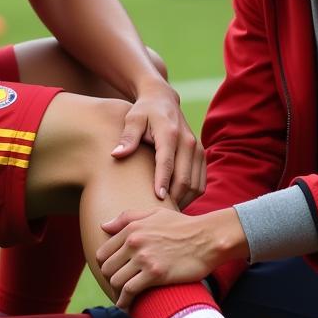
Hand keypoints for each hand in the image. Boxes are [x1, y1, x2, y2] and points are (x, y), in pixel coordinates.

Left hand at [97, 208, 244, 308]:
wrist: (207, 238)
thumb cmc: (183, 226)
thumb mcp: (154, 214)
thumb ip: (127, 218)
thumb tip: (103, 226)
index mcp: (132, 228)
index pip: (103, 252)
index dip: (105, 266)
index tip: (113, 273)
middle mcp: (135, 242)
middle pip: (107, 268)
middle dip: (110, 280)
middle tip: (118, 287)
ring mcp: (144, 258)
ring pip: (116, 281)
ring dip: (117, 292)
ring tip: (123, 297)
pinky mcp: (155, 274)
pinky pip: (130, 291)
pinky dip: (125, 301)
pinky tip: (127, 305)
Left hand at [111, 80, 203, 206]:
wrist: (163, 101)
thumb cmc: (144, 112)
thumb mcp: (132, 119)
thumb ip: (127, 137)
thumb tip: (117, 154)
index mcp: (170, 133)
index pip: (167, 162)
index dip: (163, 182)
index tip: (158, 200)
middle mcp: (188, 142)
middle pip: (184, 178)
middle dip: (173, 198)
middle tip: (157, 216)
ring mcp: (197, 149)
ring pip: (195, 184)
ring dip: (183, 200)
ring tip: (165, 215)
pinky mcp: (201, 155)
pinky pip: (200, 182)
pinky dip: (190, 196)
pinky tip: (176, 204)